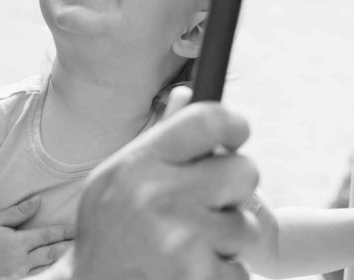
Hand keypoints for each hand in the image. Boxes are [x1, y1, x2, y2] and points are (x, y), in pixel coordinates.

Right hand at [0, 196, 73, 277]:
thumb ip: (18, 212)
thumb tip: (38, 201)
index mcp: (18, 242)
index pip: (47, 236)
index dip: (63, 232)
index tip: (77, 229)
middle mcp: (21, 260)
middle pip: (51, 254)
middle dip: (68, 248)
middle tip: (84, 242)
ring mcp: (18, 275)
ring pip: (46, 269)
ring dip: (61, 262)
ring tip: (75, 256)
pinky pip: (37, 278)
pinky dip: (49, 274)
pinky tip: (58, 270)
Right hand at [68, 86, 260, 279]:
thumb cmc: (108, 231)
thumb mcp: (118, 178)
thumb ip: (159, 140)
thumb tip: (188, 92)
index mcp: (139, 164)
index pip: (207, 120)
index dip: (233, 124)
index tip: (238, 135)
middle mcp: (159, 197)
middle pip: (244, 171)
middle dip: (235, 189)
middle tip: (210, 204)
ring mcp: (181, 240)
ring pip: (245, 226)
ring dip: (227, 240)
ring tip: (190, 246)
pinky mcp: (198, 277)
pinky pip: (238, 270)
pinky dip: (221, 274)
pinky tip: (188, 273)